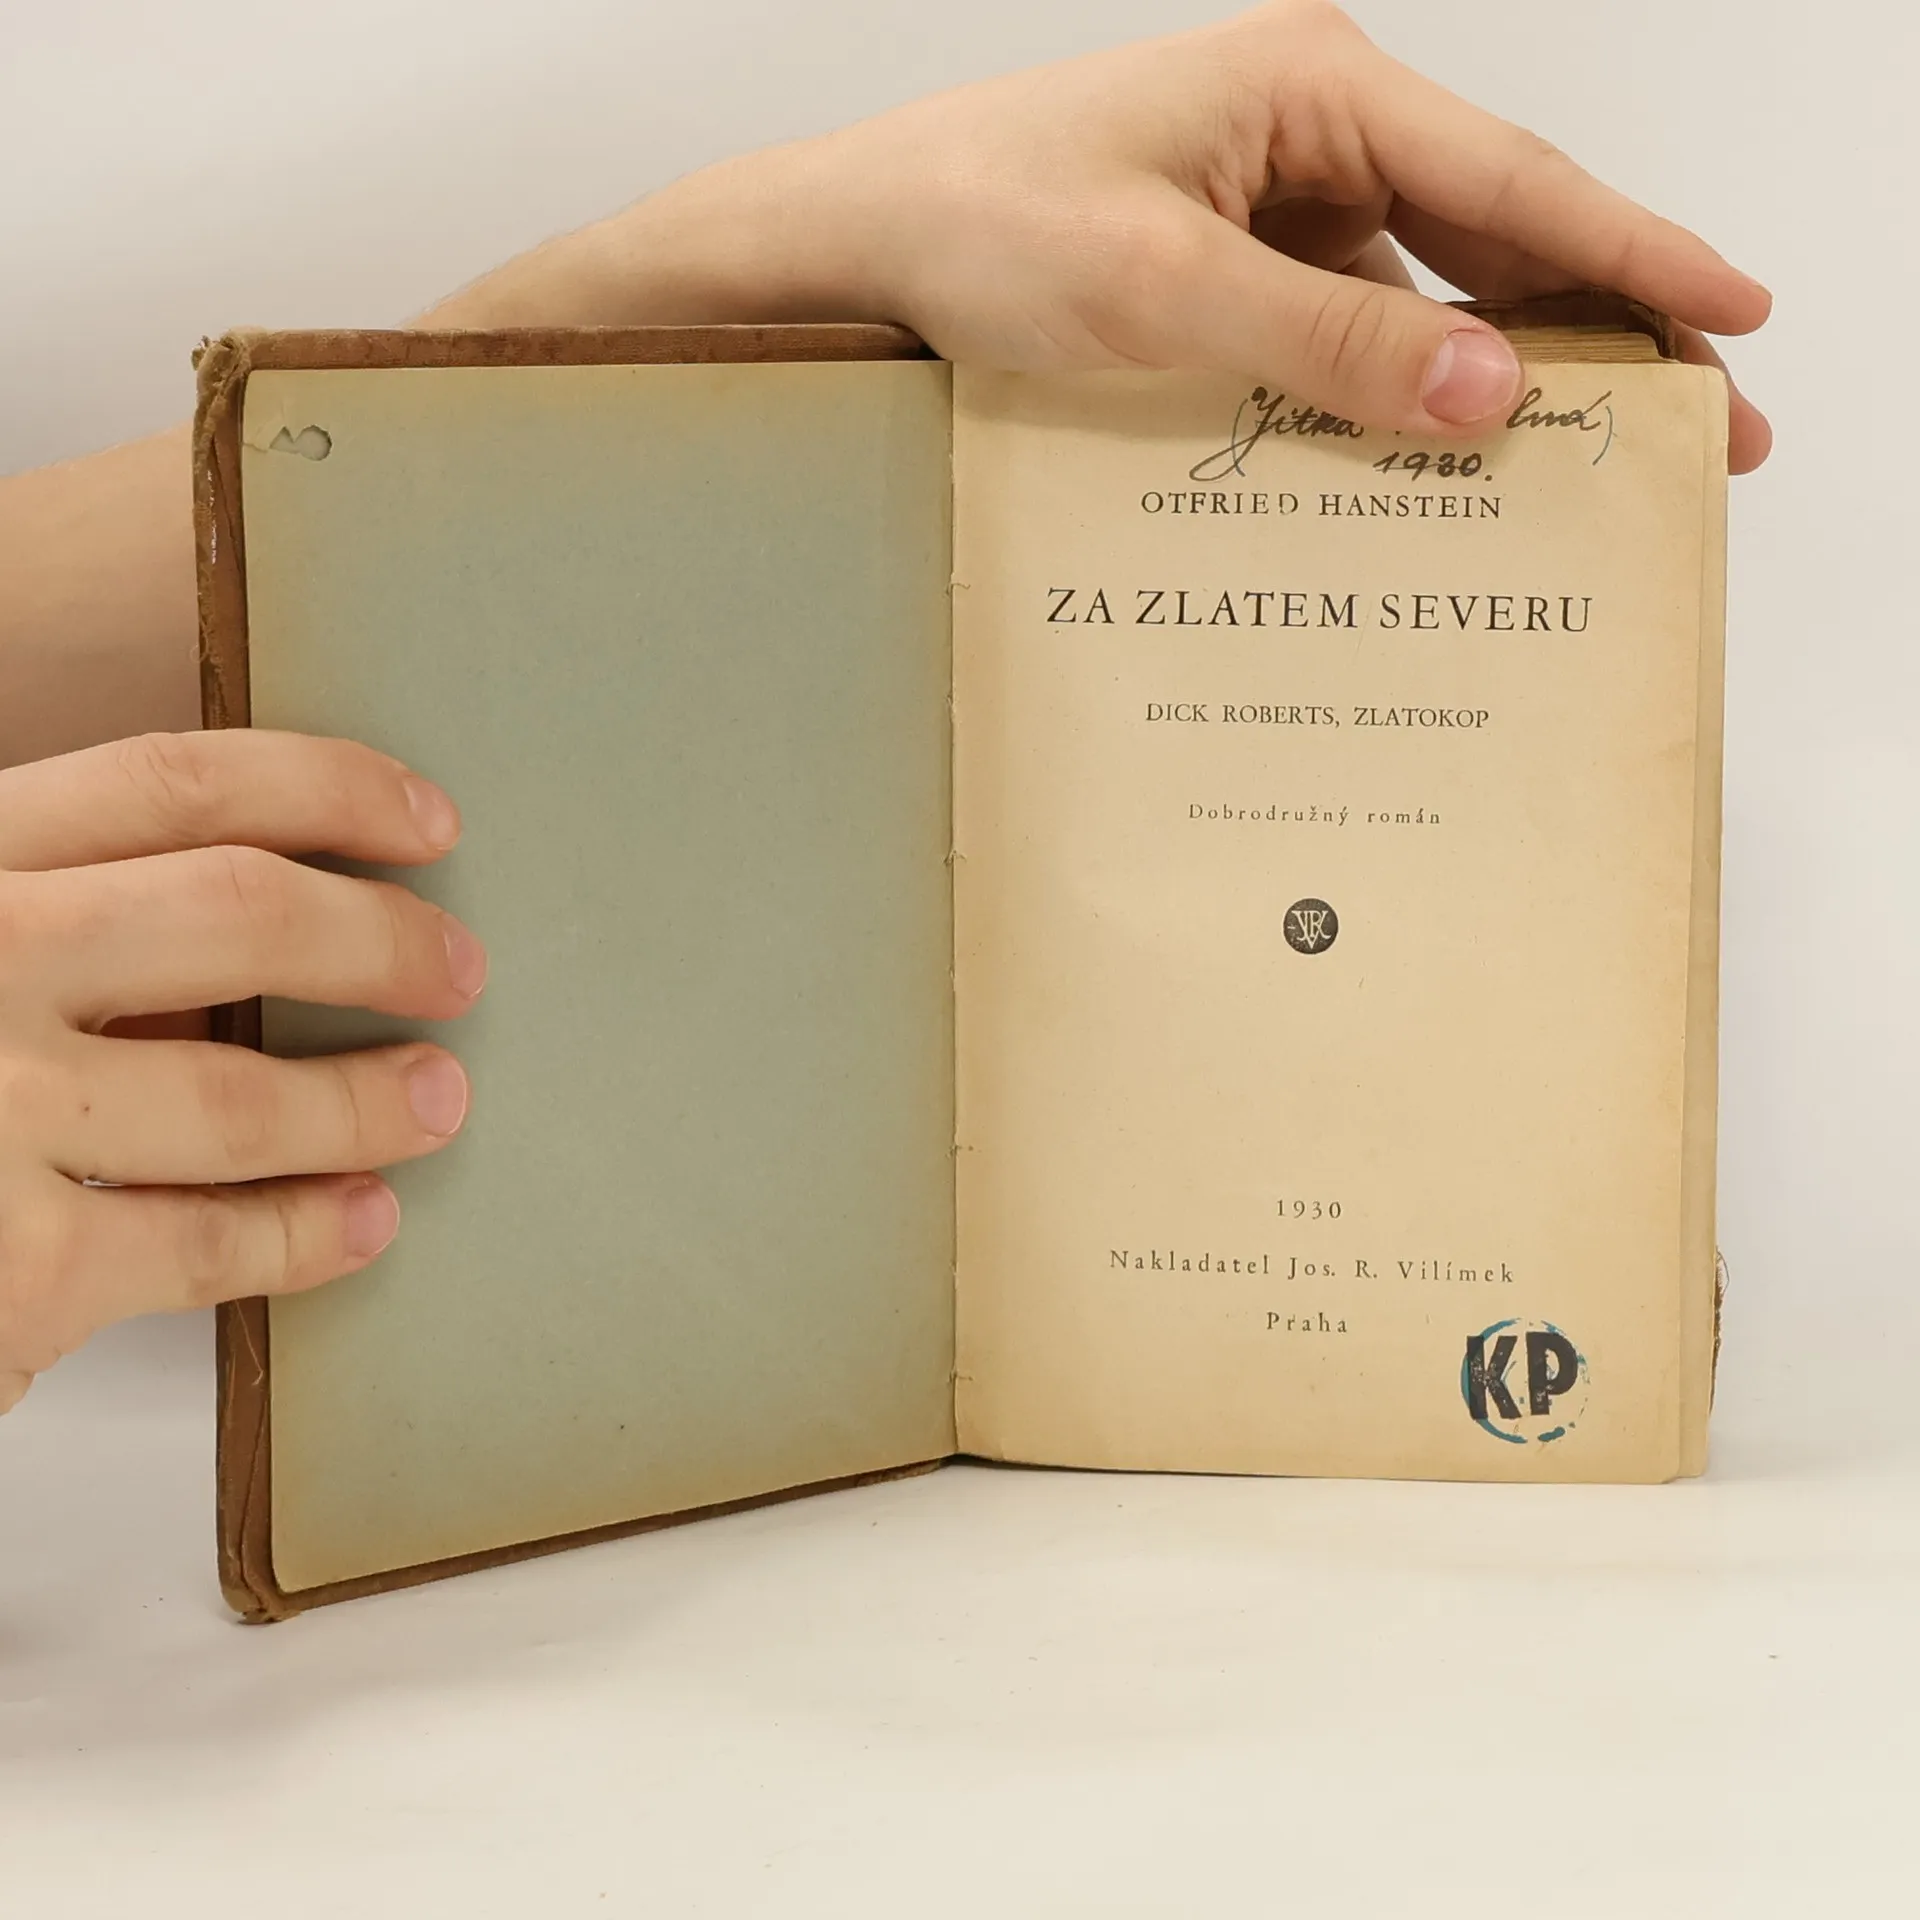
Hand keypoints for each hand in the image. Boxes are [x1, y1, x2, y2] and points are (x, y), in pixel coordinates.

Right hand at [0, 731, 484, 1411]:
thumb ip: (48, 917)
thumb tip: (261, 912)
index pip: (170, 783)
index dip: (327, 786)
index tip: (425, 815)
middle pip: (240, 914)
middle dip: (382, 938)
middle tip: (458, 968)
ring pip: (244, 1097)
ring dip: (367, 1100)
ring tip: (438, 1099)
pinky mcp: (6, 1275)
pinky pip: (203, 1249)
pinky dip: (304, 1237)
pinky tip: (362, 1221)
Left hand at [467, 1, 1767, 469]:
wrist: (848, 247)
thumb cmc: (976, 228)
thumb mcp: (1162, 292)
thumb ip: (1333, 343)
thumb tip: (1493, 392)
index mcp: (1310, 88)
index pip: (1514, 181)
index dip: (1635, 256)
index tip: (1734, 316)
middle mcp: (1301, 125)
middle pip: (1491, 226)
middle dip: (1593, 321)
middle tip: (1694, 416)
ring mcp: (1261, 191)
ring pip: (1423, 279)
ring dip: (1496, 361)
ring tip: (1583, 449)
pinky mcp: (1219, 255)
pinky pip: (1342, 318)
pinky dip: (1392, 381)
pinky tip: (1425, 452)